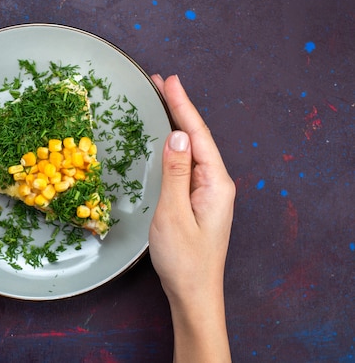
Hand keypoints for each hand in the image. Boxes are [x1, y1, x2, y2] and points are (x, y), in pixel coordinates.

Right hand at [149, 74, 234, 362]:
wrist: (193, 294)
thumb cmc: (183, 259)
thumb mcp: (173, 214)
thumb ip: (175, 172)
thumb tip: (176, 135)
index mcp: (215, 183)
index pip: (197, 135)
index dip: (182, 106)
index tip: (169, 81)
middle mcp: (215, 183)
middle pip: (197, 138)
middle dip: (179, 108)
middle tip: (160, 83)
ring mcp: (207, 192)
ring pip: (191, 150)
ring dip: (177, 125)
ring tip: (161, 102)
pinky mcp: (197, 201)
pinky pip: (186, 165)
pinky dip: (174, 147)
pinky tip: (166, 140)